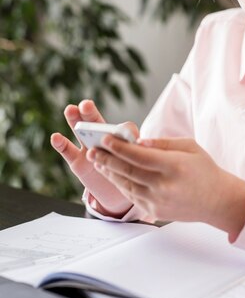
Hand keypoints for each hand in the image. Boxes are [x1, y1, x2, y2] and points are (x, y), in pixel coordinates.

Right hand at [50, 99, 137, 215]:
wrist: (115, 192)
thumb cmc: (125, 171)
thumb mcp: (134, 161)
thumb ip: (134, 150)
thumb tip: (136, 144)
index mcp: (119, 137)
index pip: (120, 126)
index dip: (121, 126)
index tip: (118, 124)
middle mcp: (101, 138)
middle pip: (94, 121)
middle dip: (90, 112)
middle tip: (85, 104)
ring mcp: (87, 149)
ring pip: (80, 132)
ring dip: (74, 120)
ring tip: (70, 110)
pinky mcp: (77, 163)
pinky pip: (68, 151)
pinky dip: (61, 144)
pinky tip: (56, 137)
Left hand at [88, 137, 244, 240]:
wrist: (217, 201)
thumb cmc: (204, 170)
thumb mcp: (190, 147)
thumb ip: (163, 143)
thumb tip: (139, 141)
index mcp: (174, 166)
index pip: (140, 155)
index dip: (120, 147)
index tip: (106, 139)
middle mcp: (164, 185)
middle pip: (128, 170)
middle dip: (107, 159)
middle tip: (92, 149)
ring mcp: (158, 201)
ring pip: (126, 184)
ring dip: (109, 172)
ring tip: (97, 160)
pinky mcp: (154, 211)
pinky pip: (132, 196)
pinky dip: (120, 184)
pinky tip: (112, 174)